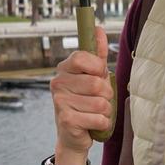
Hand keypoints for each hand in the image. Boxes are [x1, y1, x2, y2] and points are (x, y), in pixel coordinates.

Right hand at [49, 25, 111, 164]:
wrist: (73, 135)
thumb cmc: (86, 102)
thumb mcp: (93, 76)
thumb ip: (97, 54)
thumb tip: (98, 28)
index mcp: (64, 69)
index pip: (82, 57)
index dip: (97, 67)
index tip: (99, 75)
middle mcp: (58, 83)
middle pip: (97, 83)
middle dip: (106, 95)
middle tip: (98, 100)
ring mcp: (60, 102)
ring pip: (101, 103)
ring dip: (105, 111)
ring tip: (95, 113)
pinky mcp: (66, 120)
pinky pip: (99, 119)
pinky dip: (102, 123)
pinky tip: (92, 124)